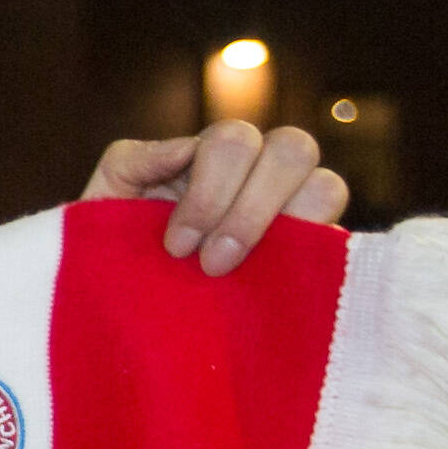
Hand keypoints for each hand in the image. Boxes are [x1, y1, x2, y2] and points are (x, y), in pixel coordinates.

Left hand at [85, 123, 345, 277]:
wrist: (126, 309)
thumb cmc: (116, 249)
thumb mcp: (107, 201)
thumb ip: (133, 162)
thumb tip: (185, 147)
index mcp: (214, 155)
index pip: (236, 139)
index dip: (210, 191)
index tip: (177, 247)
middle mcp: (262, 172)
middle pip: (293, 148)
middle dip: (249, 208)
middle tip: (211, 263)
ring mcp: (297, 212)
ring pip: (326, 186)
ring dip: (286, 226)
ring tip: (240, 272)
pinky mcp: (314, 255)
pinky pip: (340, 241)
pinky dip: (318, 253)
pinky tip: (276, 281)